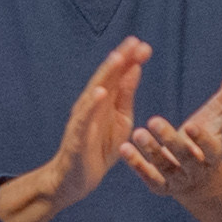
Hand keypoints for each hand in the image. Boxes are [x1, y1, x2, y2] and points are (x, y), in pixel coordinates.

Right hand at [29, 36, 148, 221]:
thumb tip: (135, 69)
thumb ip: (126, 96)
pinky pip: (84, 118)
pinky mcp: (77, 136)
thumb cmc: (98, 148)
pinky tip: (100, 92)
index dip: (130, 60)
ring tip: (118, 58)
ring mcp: (83, 118)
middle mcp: (92, 105)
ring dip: (106, 75)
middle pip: (107, 78)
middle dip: (120, 59)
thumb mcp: (121, 120)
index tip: (144, 45)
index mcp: (105, 101)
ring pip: (94, 92)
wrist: (76, 179)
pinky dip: (92, 105)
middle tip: (135, 42)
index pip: (118, 76)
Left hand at [126, 56, 221, 210]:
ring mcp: (178, 180)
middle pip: (184, 156)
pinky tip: (124, 148)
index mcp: (214, 152)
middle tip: (153, 121)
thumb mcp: (219, 113)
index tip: (191, 126)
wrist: (198, 177)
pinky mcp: (161, 187)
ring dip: (151, 151)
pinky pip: (149, 176)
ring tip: (138, 132)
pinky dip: (137, 164)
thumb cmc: (207, 136)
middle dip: (169, 140)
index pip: (210, 147)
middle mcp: (197, 169)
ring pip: (164, 166)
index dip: (201, 138)